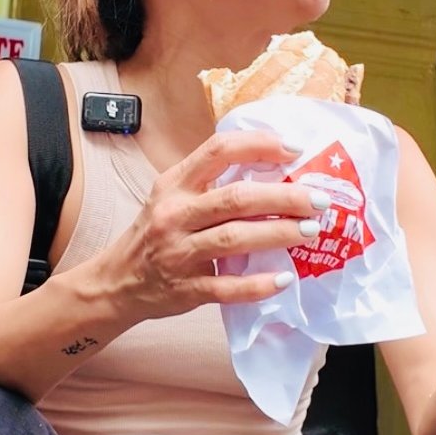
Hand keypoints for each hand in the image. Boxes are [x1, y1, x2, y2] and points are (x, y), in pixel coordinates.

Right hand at [103, 129, 328, 321]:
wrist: (117, 282)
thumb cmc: (155, 233)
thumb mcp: (171, 196)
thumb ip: (210, 182)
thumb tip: (274, 167)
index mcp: (174, 184)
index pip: (218, 150)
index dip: (259, 146)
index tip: (293, 150)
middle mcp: (174, 214)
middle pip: (236, 198)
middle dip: (283, 196)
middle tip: (318, 200)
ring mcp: (178, 253)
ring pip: (233, 239)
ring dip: (277, 234)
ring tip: (310, 232)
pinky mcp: (185, 289)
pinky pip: (226, 287)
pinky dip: (258, 284)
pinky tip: (285, 278)